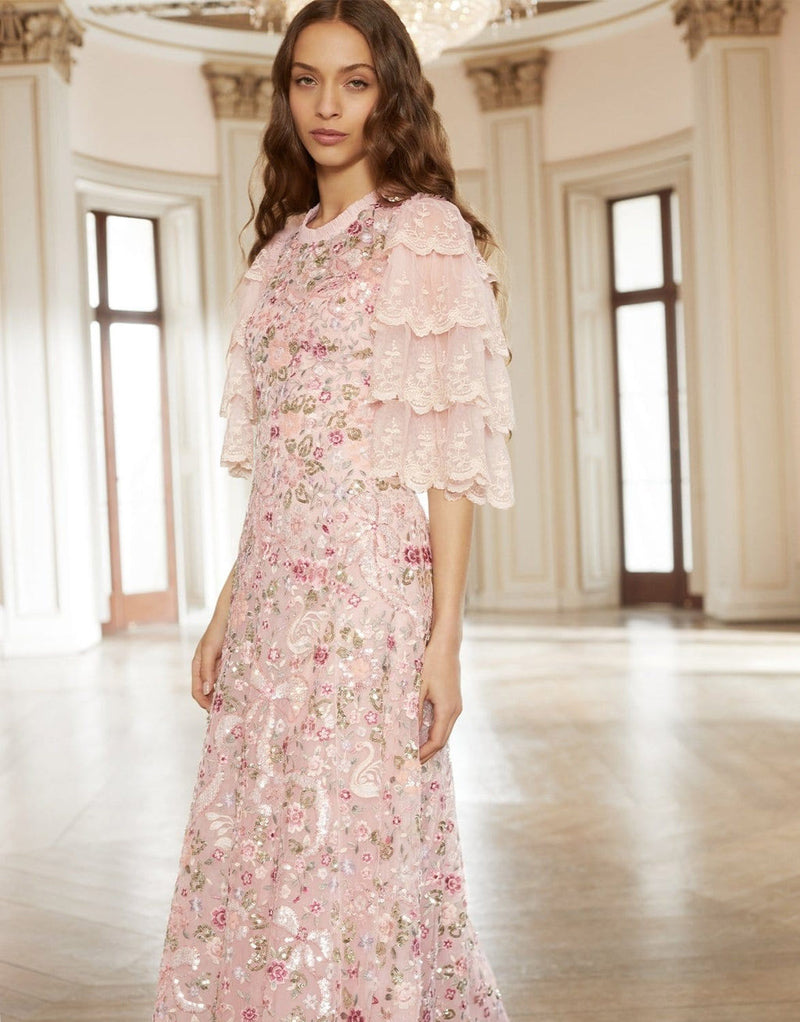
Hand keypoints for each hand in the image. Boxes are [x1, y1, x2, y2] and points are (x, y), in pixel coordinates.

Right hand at [191, 613, 227, 710]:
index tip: (214, 712)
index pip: (197, 691)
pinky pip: (229, 678)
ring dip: (224, 696)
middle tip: (226, 712)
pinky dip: (232, 686)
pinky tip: (241, 691)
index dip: (203, 703)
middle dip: (215, 702)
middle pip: (208, 692)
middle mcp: (207, 668)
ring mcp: (218, 666)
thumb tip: (205, 690)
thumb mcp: (210, 650)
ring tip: (234, 705)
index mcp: (198, 666)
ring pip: (219, 687)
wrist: (232, 613)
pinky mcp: (230, 662)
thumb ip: (207, 669)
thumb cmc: (217, 629)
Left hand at [417, 634, 462, 764]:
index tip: (410, 761)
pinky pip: (444, 722)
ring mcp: (456, 705)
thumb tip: (407, 733)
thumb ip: (413, 711)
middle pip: (442, 740)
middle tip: (411, 763)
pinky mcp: (453, 700)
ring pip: (444, 732)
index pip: (436, 741)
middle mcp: (455, 710)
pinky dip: (434, 732)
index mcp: (447, 710)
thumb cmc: (430, 663)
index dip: (423, 753)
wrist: (446, 645)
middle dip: (427, 753)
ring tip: (414, 751)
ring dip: (430, 743)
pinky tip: (422, 733)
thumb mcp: (418, 687)